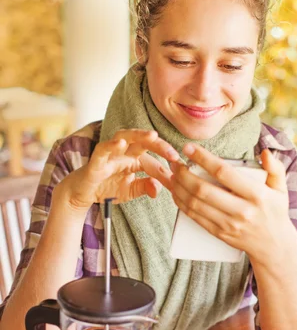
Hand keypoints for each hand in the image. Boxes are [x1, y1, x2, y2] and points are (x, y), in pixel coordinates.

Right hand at [56, 129, 179, 211]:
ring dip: (139, 135)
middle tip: (174, 154)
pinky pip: (103, 149)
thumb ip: (145, 187)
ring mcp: (110, 154)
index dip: (167, 170)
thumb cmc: (107, 187)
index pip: (154, 161)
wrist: (83, 194)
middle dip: (160, 146)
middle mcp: (124, 152)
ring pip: (125, 137)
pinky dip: (111, 145)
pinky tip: (121, 143)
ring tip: (152, 136)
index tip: (181, 178)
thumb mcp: (131, 191)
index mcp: (134, 158)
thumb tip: (158, 190)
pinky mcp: (96, 160)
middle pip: (144, 142)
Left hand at [170, 144, 295, 267]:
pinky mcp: (220, 233)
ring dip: (178, 188)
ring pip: (195, 204)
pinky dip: (181, 204)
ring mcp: (229, 224)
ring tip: (171, 174)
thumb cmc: (275, 212)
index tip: (189, 148)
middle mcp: (242, 211)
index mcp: (257, 195)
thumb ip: (275, 168)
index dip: (203, 159)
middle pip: (203, 190)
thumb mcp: (281, 189)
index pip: (224, 173)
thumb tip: (265, 152)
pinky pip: (195, 217)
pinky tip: (176, 192)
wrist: (274, 246)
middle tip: (174, 162)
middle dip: (184, 174)